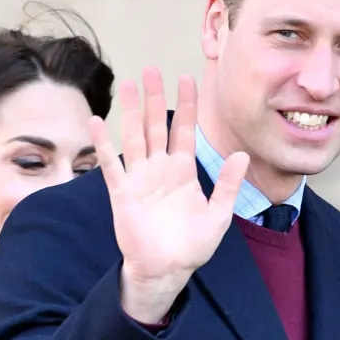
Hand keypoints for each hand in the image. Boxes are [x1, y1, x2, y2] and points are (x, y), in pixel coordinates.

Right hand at [90, 69, 248, 323]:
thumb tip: (243, 155)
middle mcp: (160, 169)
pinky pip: (111, 164)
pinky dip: (103, 145)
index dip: (186, 105)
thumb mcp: (217, 215)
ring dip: (129, 111)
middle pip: (155, 125)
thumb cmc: (192, 246)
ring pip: (133, 137)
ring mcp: (140, 179)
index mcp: (183, 172)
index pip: (184, 130)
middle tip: (151, 70)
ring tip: (126, 83)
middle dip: (153, 98)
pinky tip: (96, 123)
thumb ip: (228, 186)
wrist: (167, 269)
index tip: (187, 78)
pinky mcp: (122, 193)